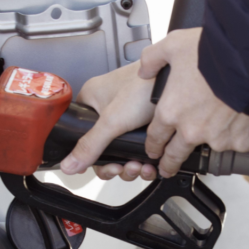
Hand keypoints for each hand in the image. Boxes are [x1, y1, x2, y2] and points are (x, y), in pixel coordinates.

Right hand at [59, 62, 158, 180]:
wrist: (179, 80)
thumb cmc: (145, 85)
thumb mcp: (112, 120)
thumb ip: (90, 145)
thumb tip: (69, 165)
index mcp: (91, 101)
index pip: (81, 137)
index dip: (92, 158)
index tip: (107, 167)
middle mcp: (107, 109)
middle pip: (104, 150)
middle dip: (116, 165)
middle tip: (125, 168)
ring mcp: (127, 117)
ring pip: (123, 152)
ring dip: (131, 166)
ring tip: (141, 166)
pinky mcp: (146, 123)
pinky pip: (139, 149)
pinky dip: (144, 161)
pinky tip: (150, 164)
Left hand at [139, 28, 248, 177]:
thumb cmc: (215, 53)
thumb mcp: (174, 45)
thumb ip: (154, 59)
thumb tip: (145, 69)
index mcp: (171, 111)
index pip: (155, 137)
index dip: (153, 145)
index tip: (154, 150)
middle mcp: (192, 130)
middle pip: (175, 155)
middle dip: (169, 164)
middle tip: (168, 168)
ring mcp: (217, 139)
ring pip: (211, 146)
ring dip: (212, 139)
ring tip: (220, 124)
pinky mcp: (241, 142)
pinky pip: (238, 142)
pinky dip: (239, 133)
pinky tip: (241, 118)